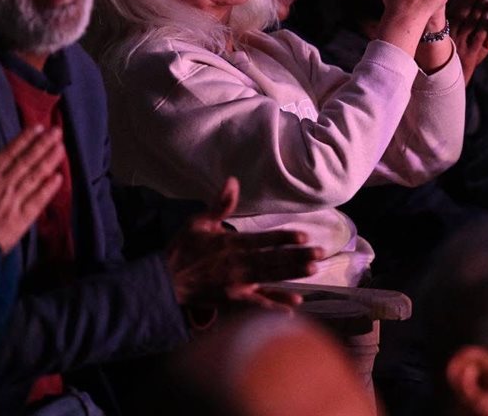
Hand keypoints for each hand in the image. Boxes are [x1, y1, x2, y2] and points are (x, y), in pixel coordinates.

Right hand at [0, 126, 65, 253]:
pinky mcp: (21, 220)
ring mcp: (13, 203)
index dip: (25, 139)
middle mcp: (1, 187)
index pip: (9, 153)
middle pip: (26, 162)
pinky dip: (48, 189)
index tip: (39, 128)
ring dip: (49, 162)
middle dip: (43, 145)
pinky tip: (59, 178)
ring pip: (35, 177)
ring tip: (62, 148)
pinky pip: (37, 201)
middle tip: (58, 131)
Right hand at [166, 177, 324, 310]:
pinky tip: (294, 306)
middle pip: (273, 260)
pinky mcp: (235, 301)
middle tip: (320, 254)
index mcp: (231, 244)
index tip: (303, 237)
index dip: (284, 239)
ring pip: (271, 278)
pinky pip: (258, 304)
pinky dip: (275, 305)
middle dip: (298, 257)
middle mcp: (238, 265)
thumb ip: (220, 204)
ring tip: (313, 271)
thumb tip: (232, 180)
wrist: (167, 282)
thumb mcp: (198, 222)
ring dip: (292, 275)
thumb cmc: (183, 249)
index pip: (263, 241)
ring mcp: (238, 284)